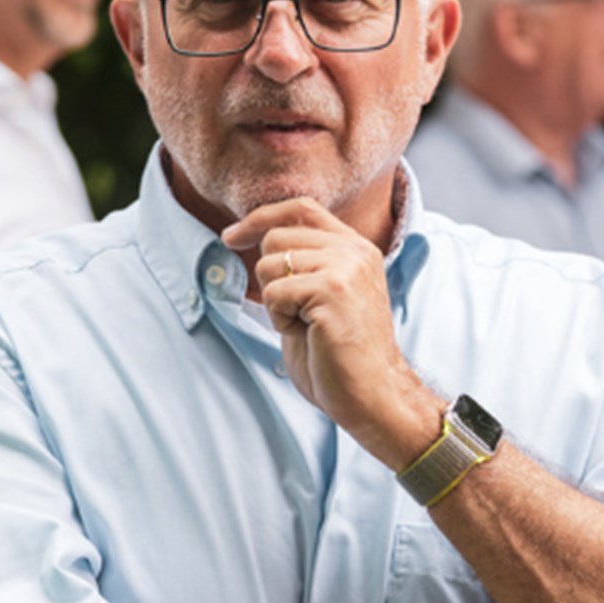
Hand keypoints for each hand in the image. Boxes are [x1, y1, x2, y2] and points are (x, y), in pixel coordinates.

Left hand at [221, 199, 428, 445]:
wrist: (373, 394)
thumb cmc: (339, 355)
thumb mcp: (320, 295)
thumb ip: (301, 263)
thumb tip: (251, 236)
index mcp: (355, 248)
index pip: (301, 208)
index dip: (260, 218)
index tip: (231, 236)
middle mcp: (354, 250)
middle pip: (276, 237)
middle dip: (269, 278)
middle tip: (297, 312)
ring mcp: (346, 268)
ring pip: (269, 264)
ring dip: (275, 302)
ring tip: (306, 324)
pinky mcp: (332, 291)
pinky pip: (274, 292)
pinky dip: (279, 318)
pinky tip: (307, 333)